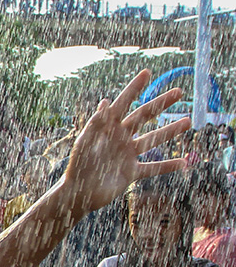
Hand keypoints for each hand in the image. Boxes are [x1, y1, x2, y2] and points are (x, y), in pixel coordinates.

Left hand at [64, 70, 189, 213]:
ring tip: (189, 121)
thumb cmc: (77, 166)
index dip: (134, 88)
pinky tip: (184, 163)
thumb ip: (95, 124)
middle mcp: (121, 138)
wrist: (78, 193)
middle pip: (144, 117)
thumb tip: (105, 102)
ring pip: (153, 140)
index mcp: (108, 128)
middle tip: (179, 92)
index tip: (147, 72)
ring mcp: (128, 155)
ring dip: (171, 131)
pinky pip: (153, 168)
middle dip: (161, 104)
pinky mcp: (132, 173)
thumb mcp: (85, 143)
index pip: (123, 103)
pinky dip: (168, 166)